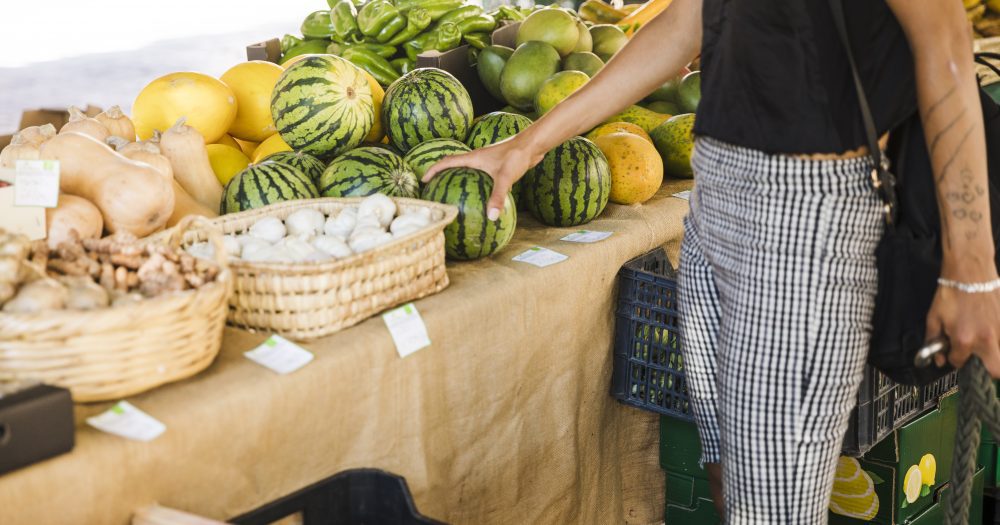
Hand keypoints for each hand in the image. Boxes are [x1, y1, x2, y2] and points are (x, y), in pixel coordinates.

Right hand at [422, 136, 543, 219]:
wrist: (533, 144)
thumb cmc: (517, 156)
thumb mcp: (505, 178)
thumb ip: (497, 197)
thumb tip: (491, 217)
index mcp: (473, 158)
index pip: (446, 162)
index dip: (433, 170)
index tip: (423, 180)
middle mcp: (477, 158)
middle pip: (454, 165)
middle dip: (442, 175)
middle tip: (435, 188)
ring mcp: (487, 161)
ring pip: (468, 170)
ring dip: (459, 179)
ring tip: (455, 194)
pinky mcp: (497, 165)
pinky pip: (482, 176)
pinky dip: (477, 185)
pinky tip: (484, 199)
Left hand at [925, 285, 999, 376]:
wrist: (970, 272)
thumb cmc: (952, 293)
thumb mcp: (934, 317)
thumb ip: (933, 341)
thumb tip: (937, 358)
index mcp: (964, 339)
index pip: (958, 362)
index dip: (952, 358)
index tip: (951, 352)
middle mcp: (986, 339)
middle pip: (995, 370)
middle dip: (986, 370)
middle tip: (975, 359)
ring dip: (991, 351)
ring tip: (979, 338)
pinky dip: (996, 338)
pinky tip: (986, 328)